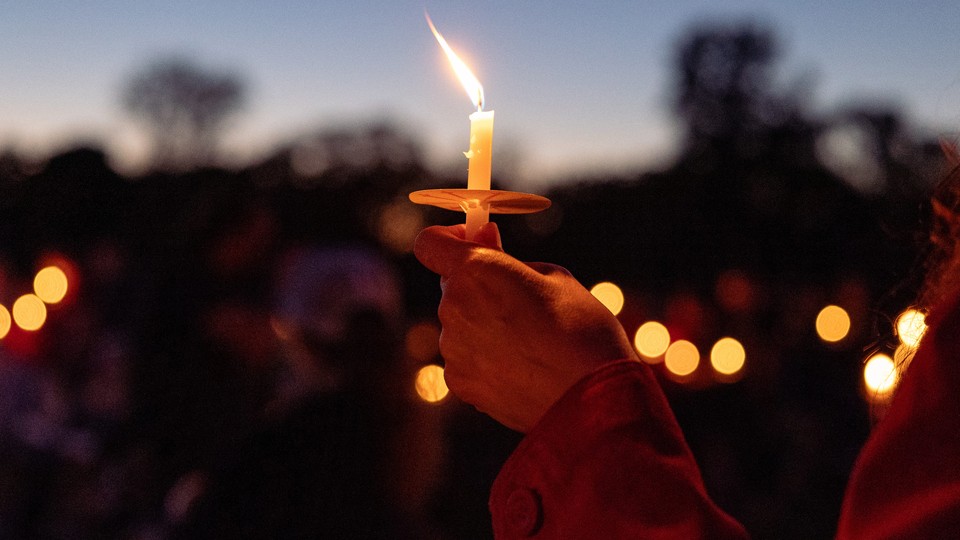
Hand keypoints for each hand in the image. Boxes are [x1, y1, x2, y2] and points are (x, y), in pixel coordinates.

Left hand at [414, 223, 637, 431]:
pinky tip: (522, 367)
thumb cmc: (582, 330)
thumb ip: (509, 261)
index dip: (450, 239)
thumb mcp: (553, 277)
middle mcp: (453, 308)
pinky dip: (485, 357)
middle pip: (451, 286)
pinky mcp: (460, 384)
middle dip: (478, 285)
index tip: (476, 242)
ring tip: (529, 341)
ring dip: (483, 324)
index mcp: (475, 271)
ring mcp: (453, 350)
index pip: (430, 243)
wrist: (594, 399)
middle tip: (519, 296)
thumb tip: (485, 244)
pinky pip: (466, 358)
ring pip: (460, 324)